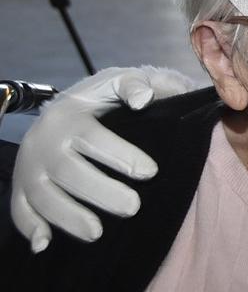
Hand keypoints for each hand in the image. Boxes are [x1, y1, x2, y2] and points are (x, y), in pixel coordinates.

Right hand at [9, 66, 195, 251]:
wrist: (67, 108)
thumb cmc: (101, 98)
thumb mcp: (118, 81)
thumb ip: (134, 84)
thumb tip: (143, 100)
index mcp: (68, 115)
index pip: (93, 138)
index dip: (120, 156)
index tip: (150, 172)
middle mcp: (43, 142)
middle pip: (68, 171)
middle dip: (100, 192)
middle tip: (133, 207)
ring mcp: (29, 166)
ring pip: (43, 195)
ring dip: (67, 216)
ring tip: (97, 233)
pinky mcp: (21, 185)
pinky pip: (19, 209)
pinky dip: (29, 227)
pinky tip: (44, 243)